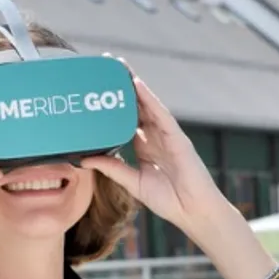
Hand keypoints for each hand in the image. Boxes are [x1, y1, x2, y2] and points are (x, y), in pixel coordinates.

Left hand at [81, 55, 226, 236]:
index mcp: (145, 147)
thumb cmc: (169, 201)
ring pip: (148, 104)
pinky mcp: (178, 138)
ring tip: (119, 66)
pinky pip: (161, 114)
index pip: (127, 120)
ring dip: (134, 85)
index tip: (96, 91)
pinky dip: (149, 99)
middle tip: (105, 66)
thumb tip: (85, 158)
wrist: (193, 212)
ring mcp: (167, 135)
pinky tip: (137, 84)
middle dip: (123, 87)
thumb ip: (112, 168)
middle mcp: (156, 137)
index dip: (114, 105)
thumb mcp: (132, 182)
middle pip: (137, 106)